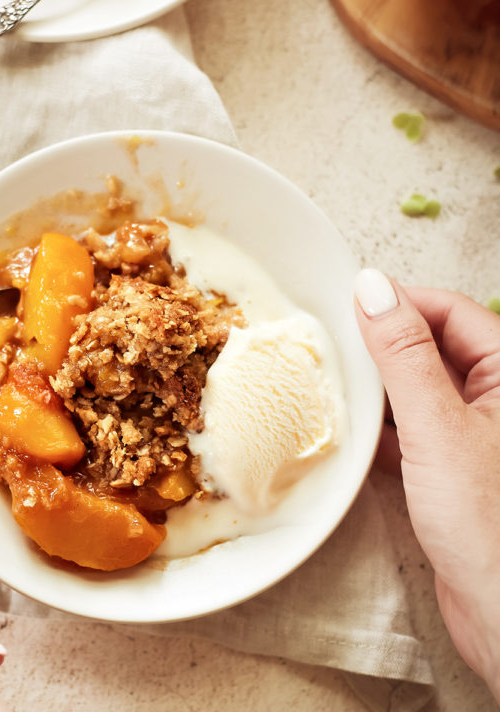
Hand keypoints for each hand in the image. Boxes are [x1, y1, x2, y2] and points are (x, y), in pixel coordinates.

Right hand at [354, 269, 499, 698]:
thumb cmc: (489, 525)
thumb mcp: (438, 427)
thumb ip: (404, 356)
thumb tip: (373, 289)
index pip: (453, 312)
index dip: (401, 301)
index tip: (350, 301)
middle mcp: (496, 400)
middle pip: (433, 347)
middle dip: (383, 344)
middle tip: (333, 342)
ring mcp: (472, 435)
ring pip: (417, 390)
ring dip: (377, 387)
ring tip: (333, 382)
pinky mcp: (451, 469)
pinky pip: (410, 429)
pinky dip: (379, 427)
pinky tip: (351, 430)